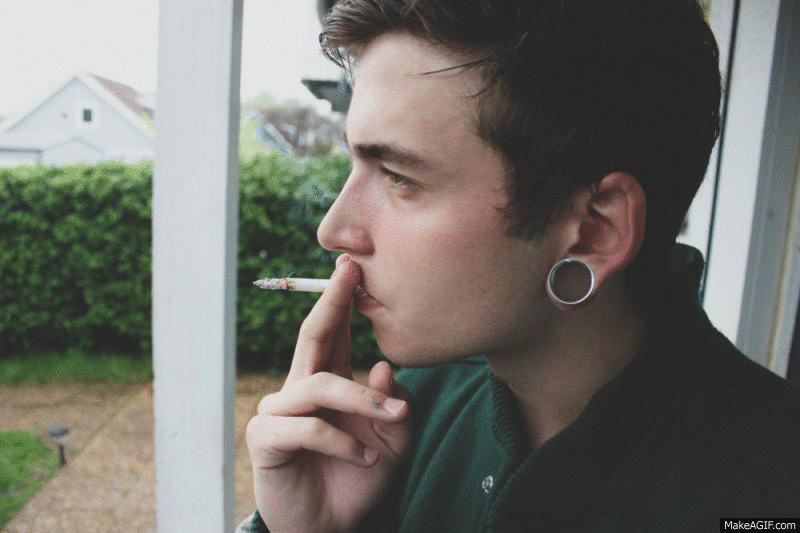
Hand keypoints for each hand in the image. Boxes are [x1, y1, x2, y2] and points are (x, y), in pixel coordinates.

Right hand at [246, 255, 410, 532]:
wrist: (333, 527)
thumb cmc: (360, 479)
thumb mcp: (393, 442)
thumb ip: (392, 405)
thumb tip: (384, 367)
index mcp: (328, 383)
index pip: (333, 334)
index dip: (342, 301)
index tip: (354, 266)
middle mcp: (300, 390)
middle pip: (312, 337)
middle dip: (331, 302)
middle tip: (349, 272)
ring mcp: (279, 412)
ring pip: (319, 385)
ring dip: (361, 399)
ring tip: (395, 418)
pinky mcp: (266, 438)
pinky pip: (308, 427)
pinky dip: (342, 441)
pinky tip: (365, 457)